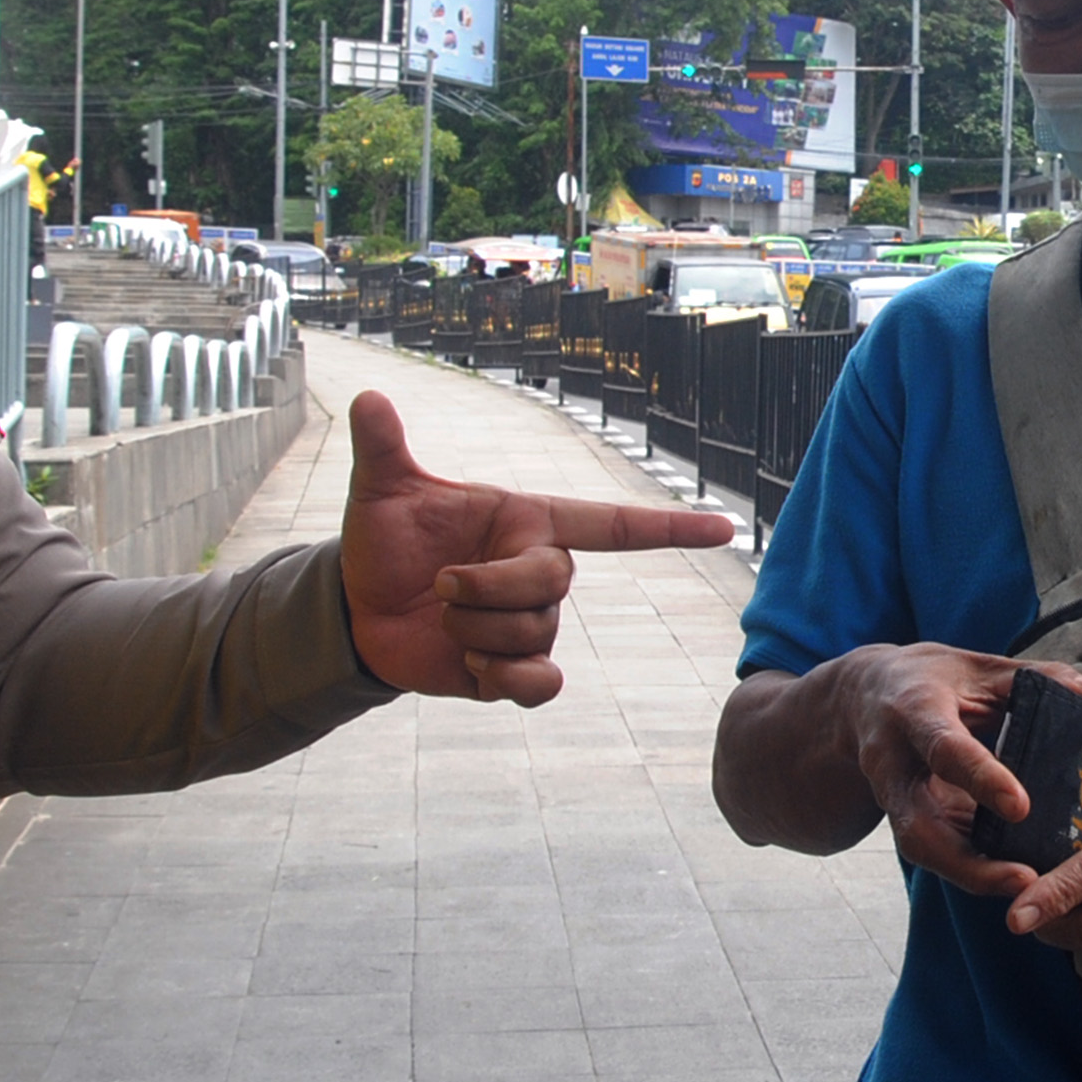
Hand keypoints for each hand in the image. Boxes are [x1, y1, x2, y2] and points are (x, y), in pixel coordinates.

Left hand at [338, 391, 734, 701]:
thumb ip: (382, 447)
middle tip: (440, 585)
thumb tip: (367, 397)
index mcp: (527, 522)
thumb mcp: (380, 493)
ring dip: (473, 629)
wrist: (359, 613)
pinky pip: (540, 684)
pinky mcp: (512, 672)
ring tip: (442, 620)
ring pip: (535, 631)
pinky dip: (509, 678)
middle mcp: (542, 573)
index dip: (667, 526)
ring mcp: (532, 625)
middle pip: (554, 582)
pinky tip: (472, 667)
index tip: (723, 528)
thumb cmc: (383, 543)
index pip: (610, 525)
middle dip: (488, 586)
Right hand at [821, 643, 1081, 892]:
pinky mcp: (907, 823)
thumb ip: (1041, 680)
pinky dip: (976, 872)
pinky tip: (1022, 882)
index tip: (1020, 807)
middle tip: (1025, 879)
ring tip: (1030, 891)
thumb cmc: (935, 682)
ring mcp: (895, 801)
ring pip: (923, 851)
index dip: (979, 778)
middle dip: (967, 861)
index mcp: (915, 712)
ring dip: (972, 878)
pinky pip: (938, 855)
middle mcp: (894, 764)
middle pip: (918, 826)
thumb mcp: (981, 668)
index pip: (944, 748)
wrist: (864, 701)